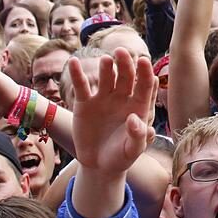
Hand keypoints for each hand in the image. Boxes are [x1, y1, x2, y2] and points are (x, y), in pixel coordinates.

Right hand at [70, 48, 156, 174]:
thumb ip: (138, 136)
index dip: (144, 73)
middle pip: (125, 77)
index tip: (144, 61)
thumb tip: (134, 119)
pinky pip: (81, 86)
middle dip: (125, 64)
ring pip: (106, 78)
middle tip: (122, 52)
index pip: (144, 86)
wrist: (98, 165)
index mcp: (138, 106)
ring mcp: (103, 98)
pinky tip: (73, 61)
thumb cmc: (121, 157)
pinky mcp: (85, 103)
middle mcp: (122, 98)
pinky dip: (77, 74)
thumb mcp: (133, 150)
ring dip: (106, 68)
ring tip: (107, 60)